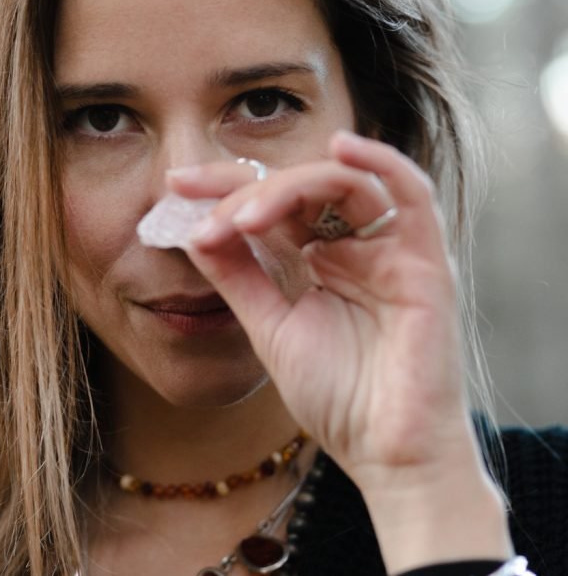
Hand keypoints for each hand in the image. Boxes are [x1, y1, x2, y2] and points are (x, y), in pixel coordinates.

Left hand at [170, 130, 474, 483]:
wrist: (386, 453)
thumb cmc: (337, 396)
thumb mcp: (268, 326)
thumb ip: (237, 276)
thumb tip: (195, 229)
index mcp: (320, 258)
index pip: (271, 203)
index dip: (224, 187)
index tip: (175, 185)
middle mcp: (356, 246)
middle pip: (300, 187)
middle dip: (244, 189)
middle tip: (200, 208)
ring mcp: (391, 250)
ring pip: (343, 183)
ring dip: (288, 188)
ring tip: (244, 217)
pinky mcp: (425, 262)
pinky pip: (412, 194)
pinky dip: (381, 161)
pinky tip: (341, 148)